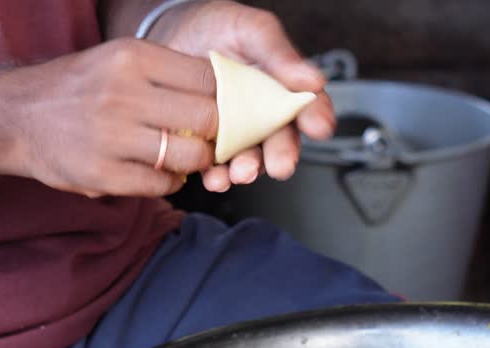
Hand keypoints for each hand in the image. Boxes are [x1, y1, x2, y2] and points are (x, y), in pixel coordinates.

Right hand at [0, 38, 218, 197]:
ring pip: (190, 156)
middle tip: (212, 138)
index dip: (225, 98)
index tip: (224, 109)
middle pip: (208, 117)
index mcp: (132, 57)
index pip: (209, 77)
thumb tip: (223, 91)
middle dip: (218, 133)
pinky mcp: (101, 173)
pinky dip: (171, 183)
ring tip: (188, 158)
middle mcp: (123, 93)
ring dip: (197, 162)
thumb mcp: (117, 60)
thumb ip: (165, 72)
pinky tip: (163, 174)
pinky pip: (161, 185)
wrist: (15, 116)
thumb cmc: (77, 88)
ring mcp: (111, 136)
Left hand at [147, 1, 334, 191]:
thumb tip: (313, 79)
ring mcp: (236, 132)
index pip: (308, 106)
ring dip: (248, 170)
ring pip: (250, 158)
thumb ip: (279, 52)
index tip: (319, 126)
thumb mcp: (250, 29)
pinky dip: (216, 176)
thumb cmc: (216, 28)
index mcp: (282, 87)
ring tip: (242, 172)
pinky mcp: (208, 144)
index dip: (317, 117)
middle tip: (280, 163)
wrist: (171, 34)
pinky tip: (215, 177)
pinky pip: (215, 166)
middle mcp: (263, 115)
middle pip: (281, 141)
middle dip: (282, 155)